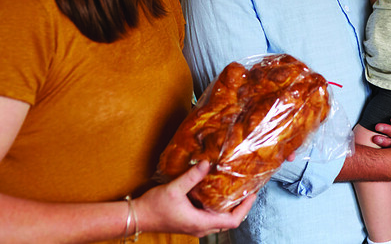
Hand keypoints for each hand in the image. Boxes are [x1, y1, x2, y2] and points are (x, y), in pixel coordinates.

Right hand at [135, 160, 254, 236]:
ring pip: (220, 220)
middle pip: (229, 222)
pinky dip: (218, 207)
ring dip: (230, 208)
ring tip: (237, 190)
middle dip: (241, 207)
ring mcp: (195, 226)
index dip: (245, 208)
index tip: (252, 194)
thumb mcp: (174, 188)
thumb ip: (192, 176)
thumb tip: (206, 163)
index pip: (232, 221)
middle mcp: (200, 227)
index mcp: (200, 222)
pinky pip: (211, 217)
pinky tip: (217, 193)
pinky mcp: (190, 222)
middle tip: (248, 190)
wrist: (138, 217)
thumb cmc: (154, 206)